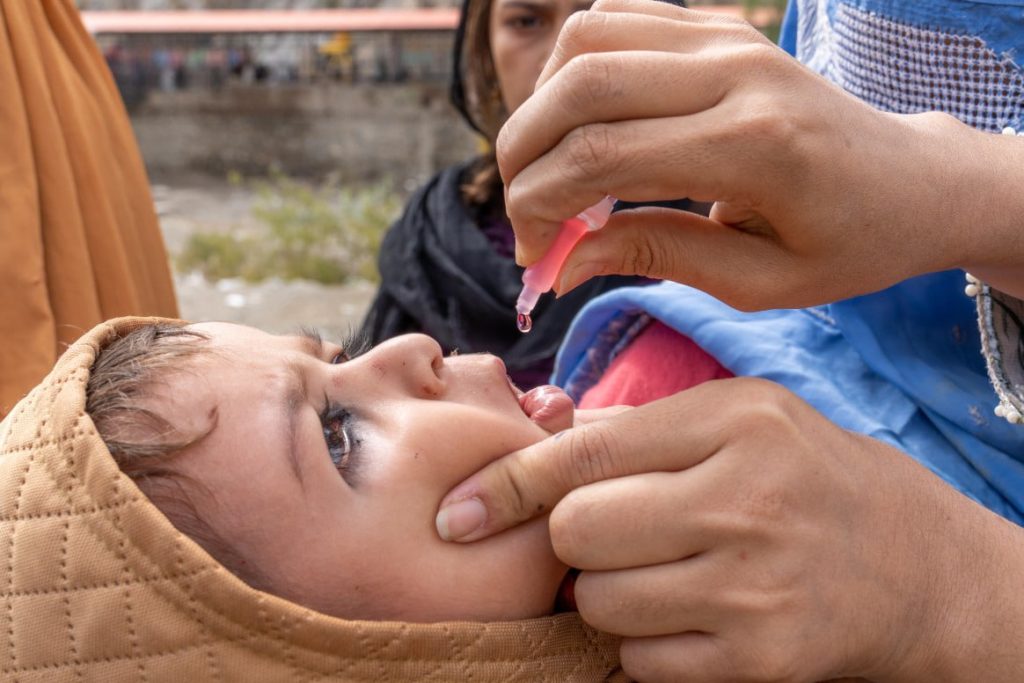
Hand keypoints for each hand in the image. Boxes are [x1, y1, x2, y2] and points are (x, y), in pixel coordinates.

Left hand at [436, 379, 1023, 680]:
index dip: (505, 484)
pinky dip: (642, 642)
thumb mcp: (734, 417)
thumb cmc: (799, 474)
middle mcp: (744, 503)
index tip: (454, 513)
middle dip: (571, 540)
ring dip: (605, 594)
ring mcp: (753, 589)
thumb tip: (526, 448)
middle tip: (609, 535)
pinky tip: (682, 614)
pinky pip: (640, 661)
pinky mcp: (759, 661)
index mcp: (733, 424)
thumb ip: (635, 428)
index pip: (583, 455)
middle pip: (578, 535)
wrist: (906, 563)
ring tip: (656, 572)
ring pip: (601, 604)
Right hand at [497, 0, 1023, 307]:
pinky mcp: (721, 26)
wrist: (910, 182)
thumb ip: (655, 259)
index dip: (539, 207)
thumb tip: (562, 264)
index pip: (600, 157)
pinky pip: (618, 19)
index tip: (535, 255)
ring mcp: (728, 37)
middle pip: (580, 87)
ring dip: (544, 107)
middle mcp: (736, 72)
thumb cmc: (845, 244)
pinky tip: (587, 124)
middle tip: (526, 214)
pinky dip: (578, 69)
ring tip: (554, 168)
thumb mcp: (757, 283)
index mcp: (753, 145)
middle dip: (524, 156)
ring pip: (586, 39)